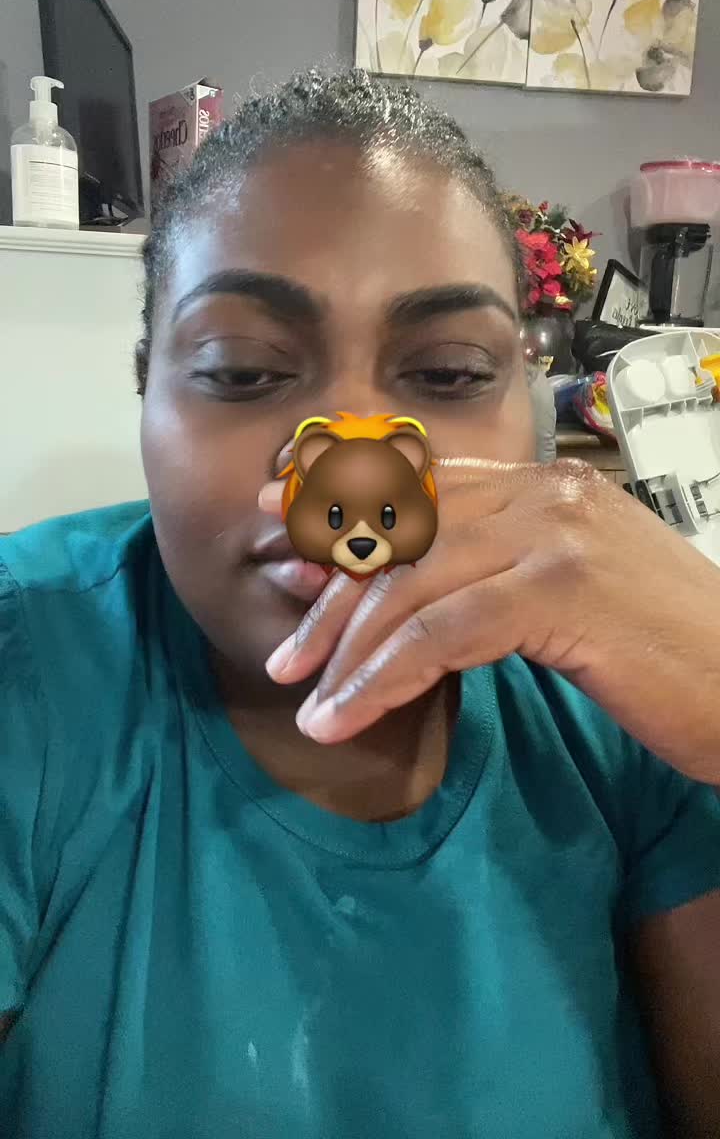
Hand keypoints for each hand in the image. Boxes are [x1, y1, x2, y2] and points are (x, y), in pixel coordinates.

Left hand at [260, 457, 719, 782]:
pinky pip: (440, 632)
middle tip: (287, 653)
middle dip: (334, 595)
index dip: (346, 510)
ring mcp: (555, 534)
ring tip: (308, 705)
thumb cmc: (670, 654)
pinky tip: (349, 717)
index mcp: (547, 487)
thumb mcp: (577, 597)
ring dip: (347, 650)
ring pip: (411, 583)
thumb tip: (420, 599)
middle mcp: (545, 493)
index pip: (422, 487)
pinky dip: (383, 677)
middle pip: (404, 533)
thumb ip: (505, 575)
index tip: (284, 534)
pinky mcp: (561, 589)